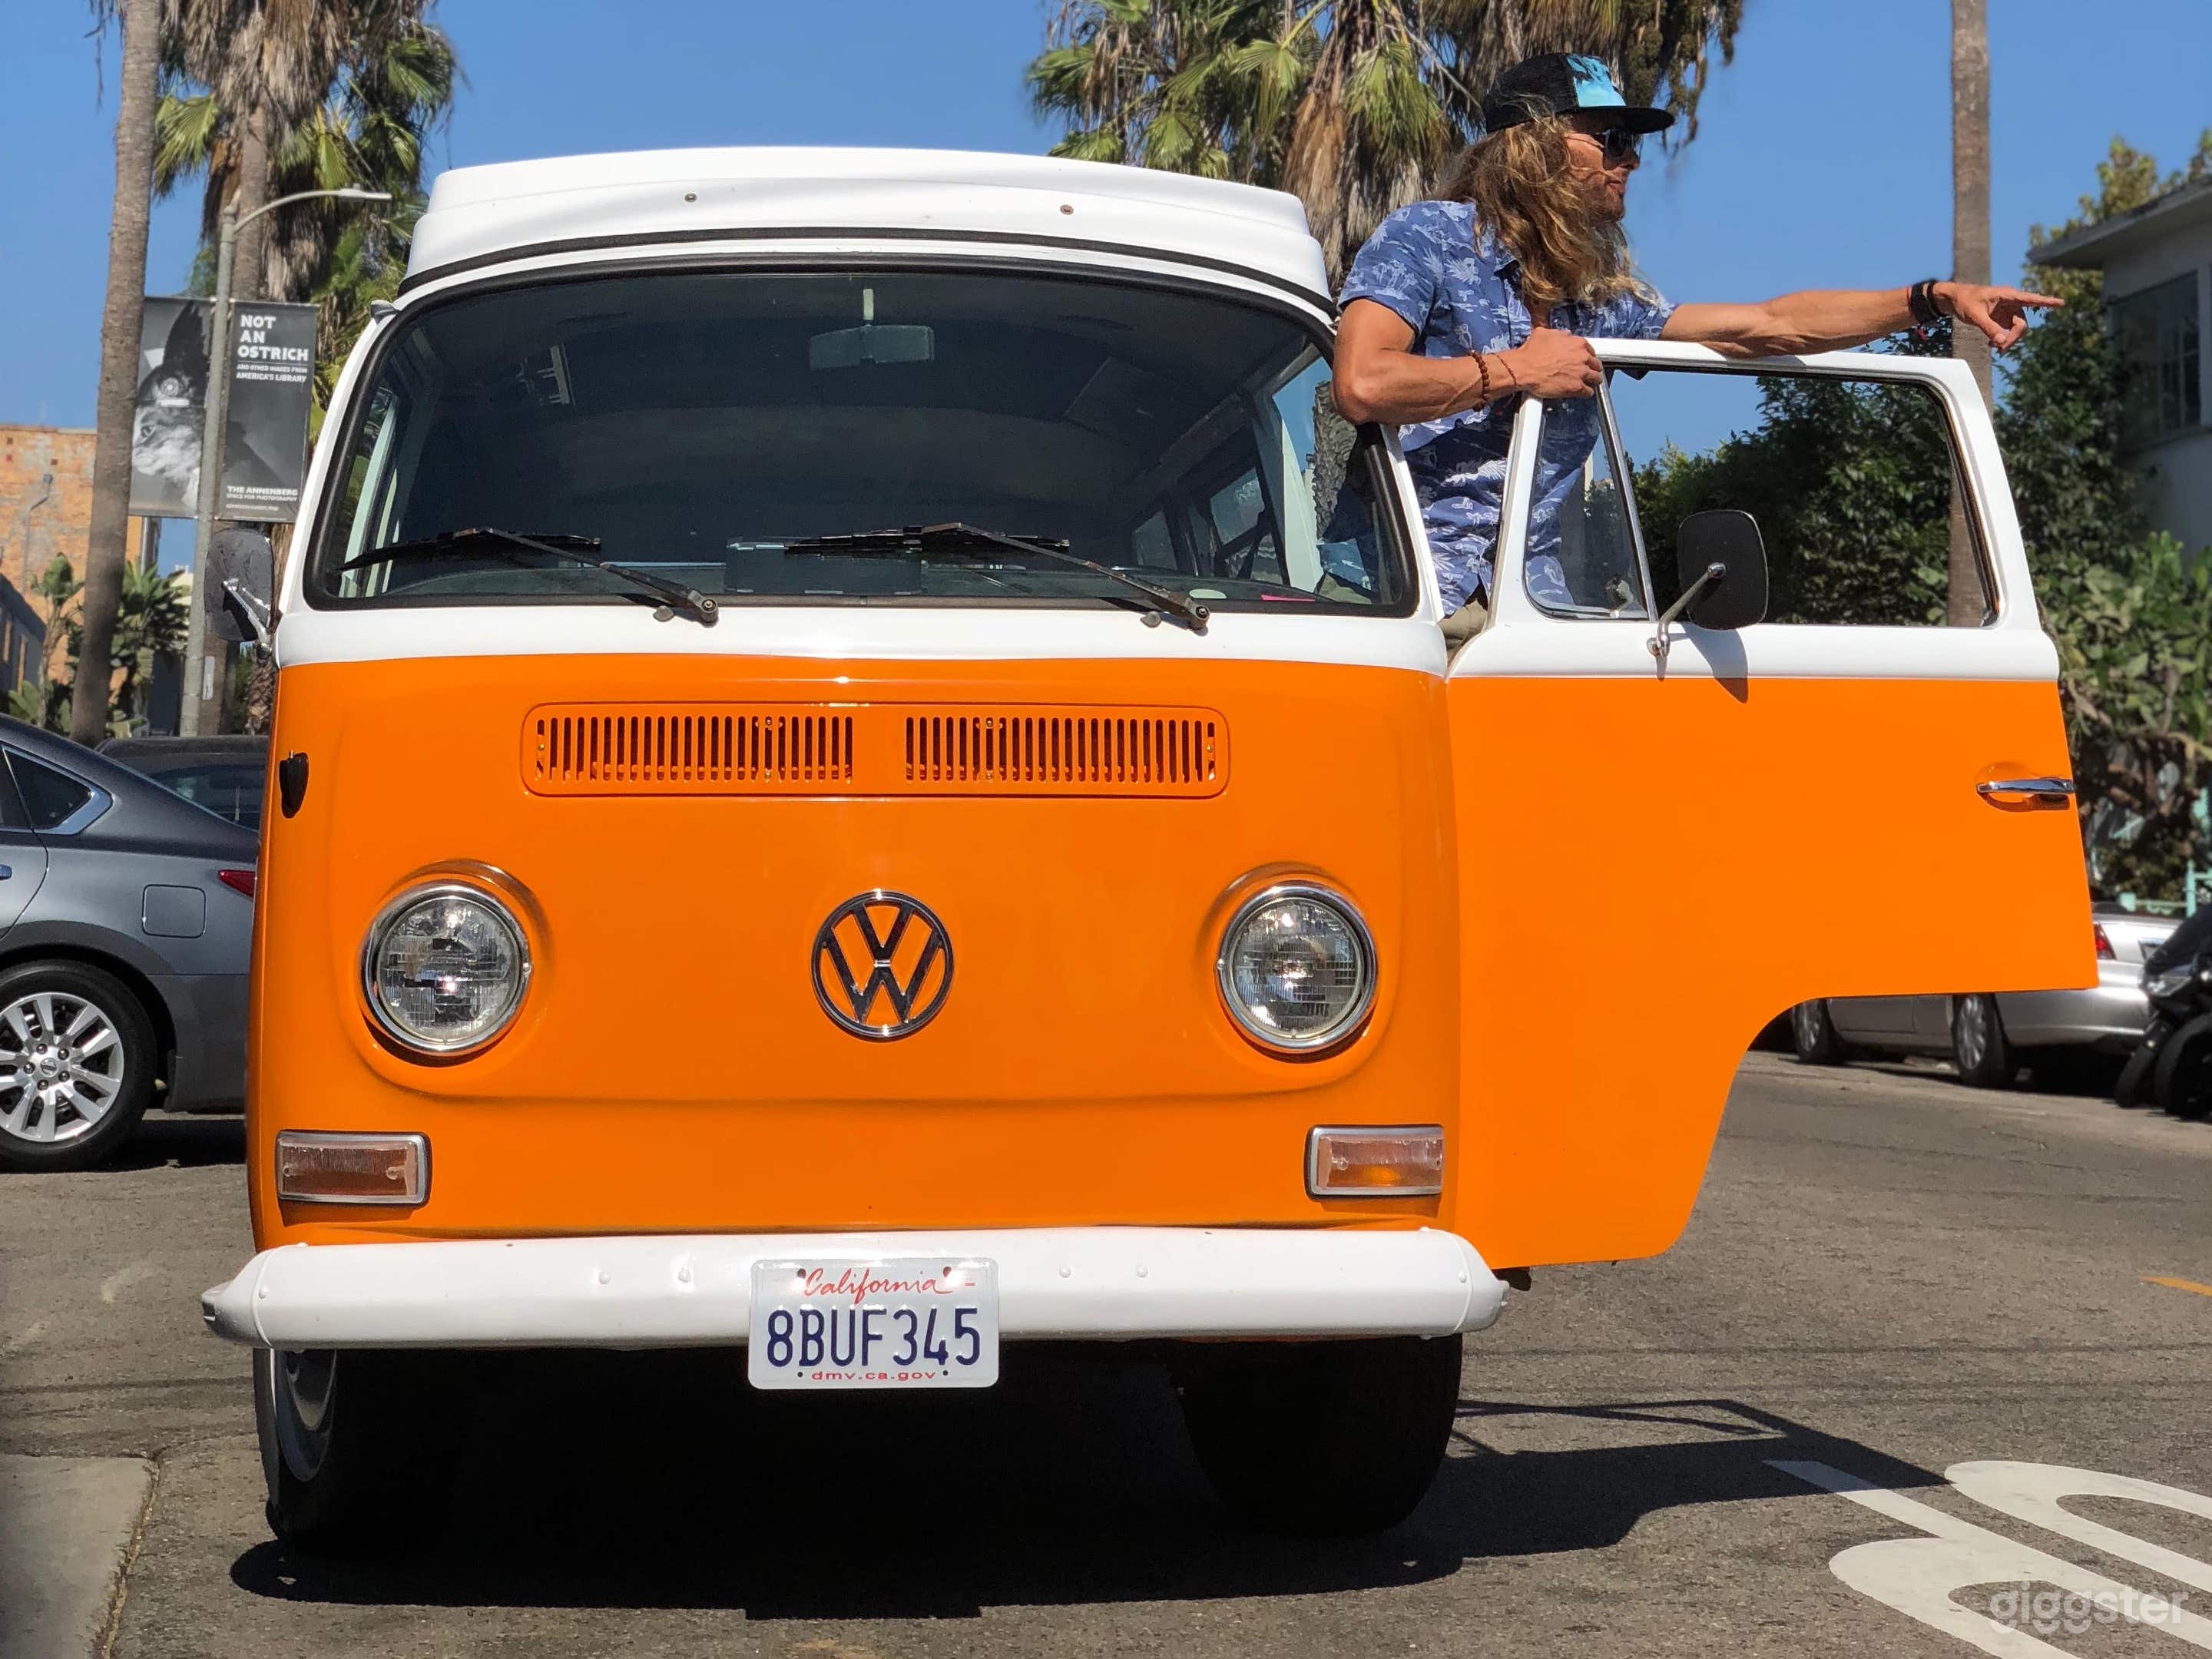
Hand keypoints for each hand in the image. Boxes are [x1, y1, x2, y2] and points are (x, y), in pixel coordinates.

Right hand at [1496, 327, 1602, 399]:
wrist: (1523, 369)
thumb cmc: (1531, 352)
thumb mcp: (1544, 333)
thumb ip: (1560, 334)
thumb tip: (1564, 335)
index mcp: (1577, 343)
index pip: (1591, 350)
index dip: (1588, 356)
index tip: (1585, 360)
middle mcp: (1582, 357)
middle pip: (1596, 364)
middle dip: (1592, 368)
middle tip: (1588, 372)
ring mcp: (1581, 373)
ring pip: (1596, 378)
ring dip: (1593, 381)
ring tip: (1589, 383)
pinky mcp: (1576, 387)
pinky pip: (1588, 392)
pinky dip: (1586, 393)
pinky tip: (1582, 393)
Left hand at [1937, 282, 2062, 350]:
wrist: (1954, 300)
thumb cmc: (1964, 301)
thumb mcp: (1975, 315)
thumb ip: (1988, 328)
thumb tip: (2001, 341)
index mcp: (2008, 296)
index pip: (2031, 299)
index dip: (2047, 302)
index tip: (2062, 303)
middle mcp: (2011, 303)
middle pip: (2022, 324)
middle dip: (2013, 338)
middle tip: (2000, 350)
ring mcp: (2007, 312)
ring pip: (2017, 330)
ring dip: (2008, 341)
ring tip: (1994, 348)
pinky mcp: (2002, 319)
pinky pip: (2008, 332)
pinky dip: (2003, 340)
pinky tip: (1992, 345)